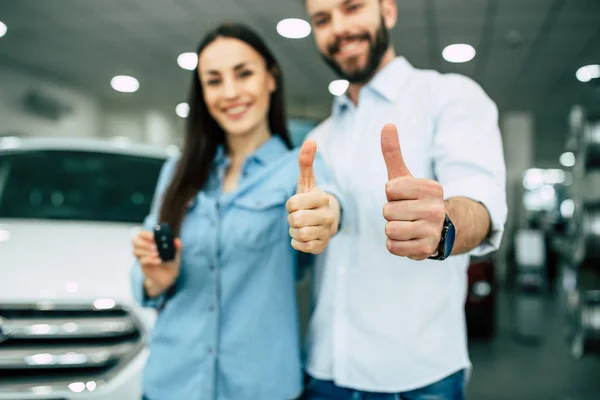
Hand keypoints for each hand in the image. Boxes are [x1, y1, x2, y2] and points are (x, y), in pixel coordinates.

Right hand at [132, 230, 182, 296]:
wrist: (169, 276)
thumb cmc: (171, 261)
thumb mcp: (176, 253)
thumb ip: (177, 247)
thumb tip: (177, 240)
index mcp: (150, 241)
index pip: (141, 234)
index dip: (145, 234)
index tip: (153, 236)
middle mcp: (144, 248)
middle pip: (134, 241)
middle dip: (143, 242)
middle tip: (155, 246)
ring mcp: (142, 257)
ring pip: (136, 251)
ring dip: (146, 251)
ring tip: (157, 254)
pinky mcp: (144, 266)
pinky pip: (142, 261)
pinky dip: (150, 260)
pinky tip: (159, 261)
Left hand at [286, 141, 337, 253]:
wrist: (326, 221)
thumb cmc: (311, 199)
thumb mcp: (307, 182)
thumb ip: (306, 162)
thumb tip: (310, 141)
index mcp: (322, 198)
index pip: (292, 203)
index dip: (290, 204)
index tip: (298, 203)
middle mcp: (327, 215)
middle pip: (295, 220)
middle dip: (291, 219)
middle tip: (298, 216)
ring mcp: (325, 232)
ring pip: (297, 233)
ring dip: (293, 230)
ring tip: (302, 225)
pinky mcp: (321, 246)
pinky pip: (300, 246)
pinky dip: (296, 242)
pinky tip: (304, 236)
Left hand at [381, 124, 445, 259]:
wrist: (439, 230)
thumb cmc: (415, 199)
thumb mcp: (405, 176)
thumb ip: (394, 152)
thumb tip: (387, 125)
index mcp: (432, 188)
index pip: (390, 189)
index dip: (391, 193)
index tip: (403, 196)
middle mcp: (436, 209)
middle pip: (387, 211)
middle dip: (391, 213)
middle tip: (405, 213)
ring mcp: (432, 230)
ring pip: (389, 229)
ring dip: (392, 229)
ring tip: (406, 225)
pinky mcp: (426, 250)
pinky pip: (393, 247)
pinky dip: (395, 244)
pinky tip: (407, 239)